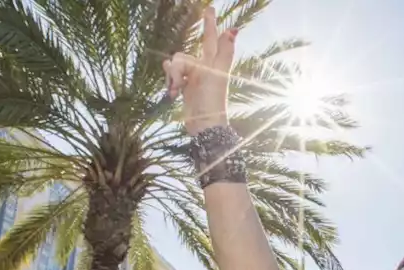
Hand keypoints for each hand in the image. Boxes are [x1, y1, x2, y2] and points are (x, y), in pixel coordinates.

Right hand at [163, 7, 237, 134]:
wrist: (204, 124)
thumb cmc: (213, 99)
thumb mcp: (218, 73)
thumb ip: (224, 51)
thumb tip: (234, 29)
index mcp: (213, 62)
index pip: (211, 38)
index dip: (210, 24)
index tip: (210, 8)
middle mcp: (203, 67)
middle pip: (182, 56)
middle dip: (177, 67)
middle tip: (178, 82)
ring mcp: (193, 78)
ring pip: (174, 65)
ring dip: (172, 77)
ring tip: (176, 90)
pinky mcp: (184, 88)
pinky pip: (171, 76)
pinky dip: (170, 83)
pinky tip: (172, 92)